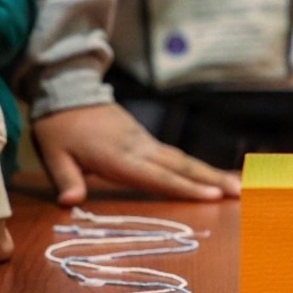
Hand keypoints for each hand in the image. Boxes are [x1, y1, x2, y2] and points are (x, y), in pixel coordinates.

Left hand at [31, 103, 241, 203]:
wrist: (68, 89)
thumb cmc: (58, 127)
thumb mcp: (53, 154)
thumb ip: (66, 179)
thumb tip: (70, 203)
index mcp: (118, 156)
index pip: (156, 176)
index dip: (184, 188)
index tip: (212, 197)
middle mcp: (139, 148)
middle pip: (181, 166)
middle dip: (212, 180)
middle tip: (240, 193)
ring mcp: (145, 141)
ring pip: (182, 160)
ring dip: (210, 174)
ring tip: (236, 187)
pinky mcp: (145, 139)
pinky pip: (175, 156)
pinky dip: (196, 168)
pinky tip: (209, 176)